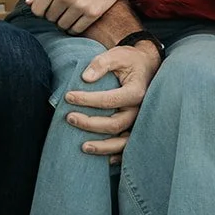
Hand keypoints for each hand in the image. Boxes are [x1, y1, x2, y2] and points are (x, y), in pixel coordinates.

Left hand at [27, 0, 130, 32]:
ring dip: (65, 22)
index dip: (42, 10)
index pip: (36, 10)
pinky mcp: (92, 13)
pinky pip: (76, 30)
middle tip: (64, 7)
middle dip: (54, 15)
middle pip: (50, 19)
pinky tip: (79, 18)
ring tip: (72, 12)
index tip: (49, 6)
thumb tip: (28, 3)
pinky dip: (75, 27)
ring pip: (62, 26)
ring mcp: (79, 5)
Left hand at [64, 42, 161, 158]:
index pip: (109, 100)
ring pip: (123, 142)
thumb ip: (100, 64)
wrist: (146, 65)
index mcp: (136, 92)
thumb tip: (85, 78)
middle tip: (69, 117)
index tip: (68, 97)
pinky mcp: (138, 128)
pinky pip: (128, 147)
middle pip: (115, 124)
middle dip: (90, 123)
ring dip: (103, 147)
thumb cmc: (129, 60)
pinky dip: (117, 155)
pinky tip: (102, 159)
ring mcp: (140, 122)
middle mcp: (140, 110)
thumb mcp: (116, 55)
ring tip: (83, 147)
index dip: (87, 100)